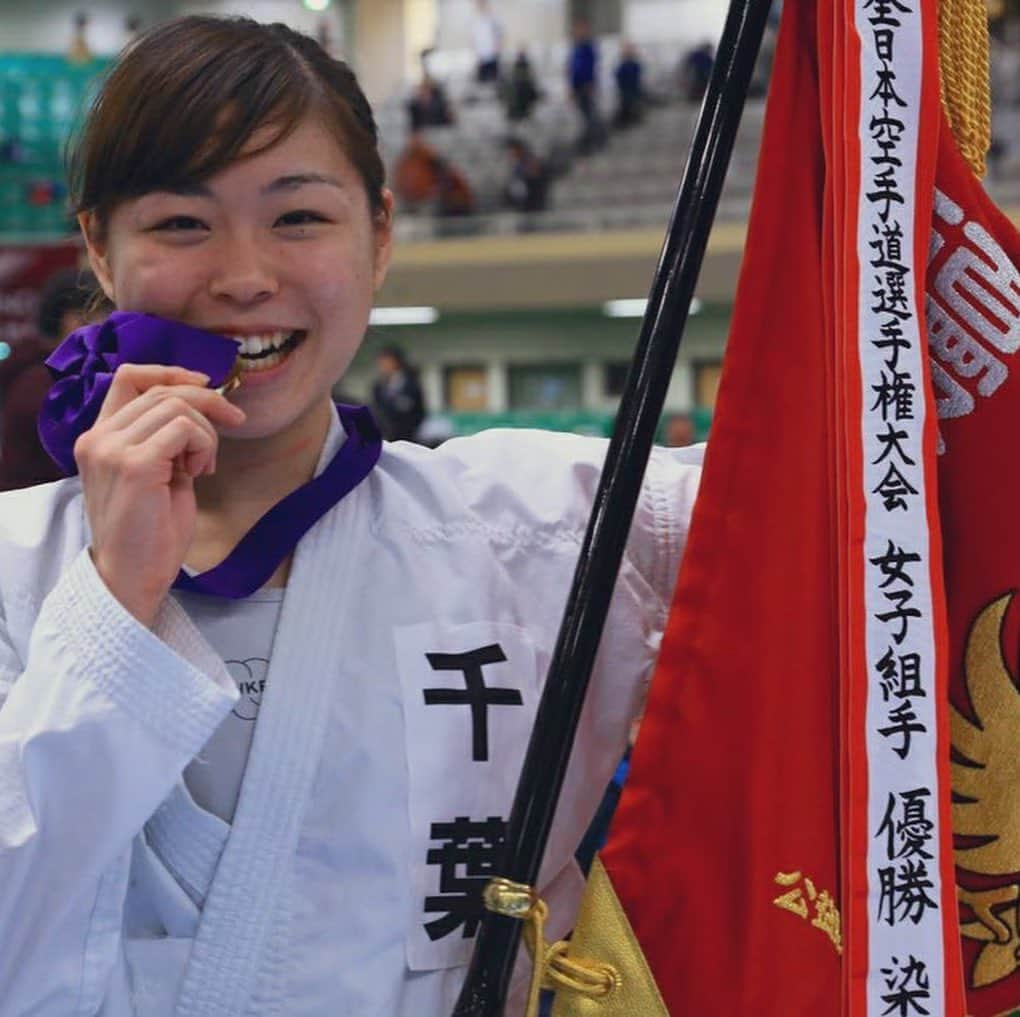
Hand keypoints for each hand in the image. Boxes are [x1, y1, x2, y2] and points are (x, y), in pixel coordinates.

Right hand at [75, 364, 245, 625]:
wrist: (133, 577)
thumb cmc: (150, 532)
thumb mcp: (159, 473)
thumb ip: (167, 439)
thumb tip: (202, 407)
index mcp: (98, 437)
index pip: (129, 377)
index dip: (171, 372)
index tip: (207, 384)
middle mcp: (97, 438)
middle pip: (161, 389)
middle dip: (207, 402)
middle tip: (234, 422)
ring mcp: (112, 449)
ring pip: (176, 405)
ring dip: (206, 432)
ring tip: (204, 466)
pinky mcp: (134, 464)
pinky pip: (185, 429)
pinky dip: (204, 445)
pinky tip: (200, 472)